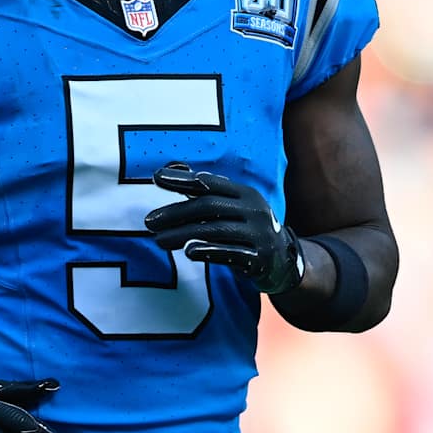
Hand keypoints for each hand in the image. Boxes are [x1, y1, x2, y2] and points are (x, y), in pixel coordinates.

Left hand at [144, 162, 303, 294]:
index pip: (209, 182)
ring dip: (183, 235)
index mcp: (245, 193)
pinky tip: (189, 252)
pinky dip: (209, 251)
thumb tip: (172, 170)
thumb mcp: (234, 207)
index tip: (156, 177)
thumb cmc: (247, 229)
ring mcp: (259, 234)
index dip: (182, 179)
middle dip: (176, 213)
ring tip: (159, 240)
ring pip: (215, 230)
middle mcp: (254, 209)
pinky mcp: (259, 258)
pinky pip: (231, 253)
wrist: (282, 261)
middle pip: (208, 206)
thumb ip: (207, 193)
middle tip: (149, 222)